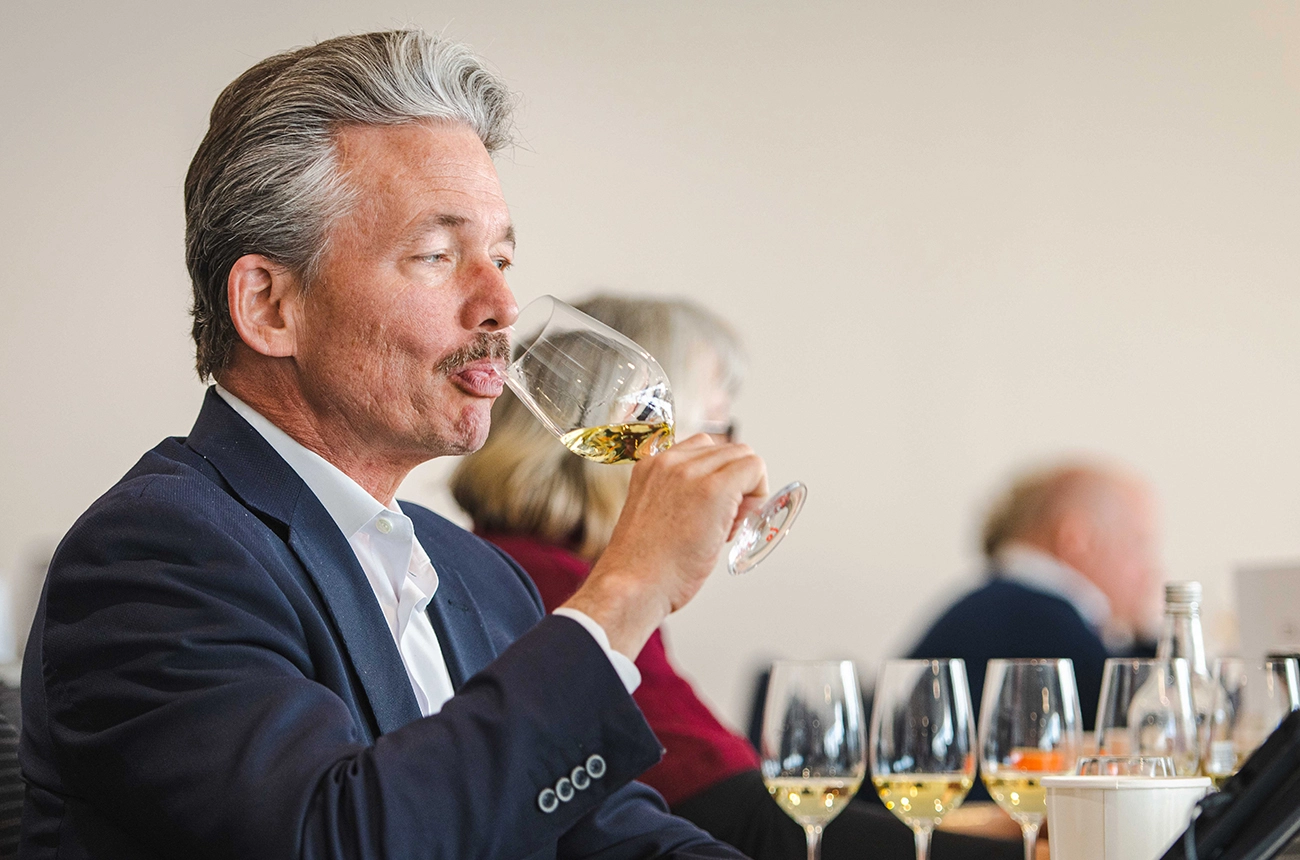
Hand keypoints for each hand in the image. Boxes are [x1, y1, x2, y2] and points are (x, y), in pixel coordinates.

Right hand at [560, 434, 766, 657]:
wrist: (634, 585)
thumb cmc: (644, 566)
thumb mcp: (655, 515)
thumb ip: (680, 496)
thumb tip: (718, 499)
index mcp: (652, 465)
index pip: (704, 450)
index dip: (717, 478)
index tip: (710, 511)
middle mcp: (669, 461)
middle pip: (728, 450)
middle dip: (736, 483)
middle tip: (724, 523)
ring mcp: (690, 472)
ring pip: (745, 456)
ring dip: (747, 488)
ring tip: (726, 526)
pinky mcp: (713, 488)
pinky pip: (754, 469)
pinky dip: (757, 495)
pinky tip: (734, 527)